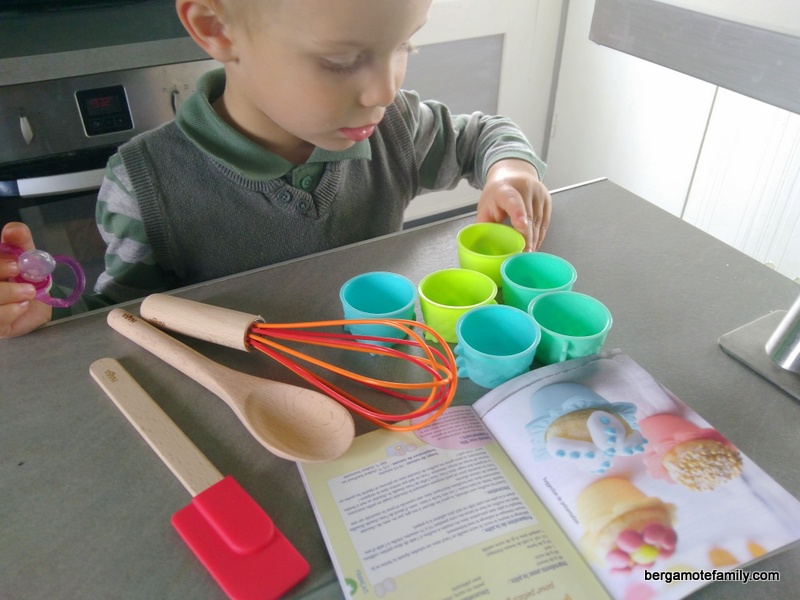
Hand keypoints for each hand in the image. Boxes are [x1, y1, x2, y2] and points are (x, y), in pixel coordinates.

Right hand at [0, 222, 51, 337]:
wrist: (38, 307)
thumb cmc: (25, 278)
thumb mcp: (26, 257)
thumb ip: (20, 241)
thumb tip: (13, 229)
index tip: (16, 262)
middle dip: (0, 275)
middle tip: (20, 274)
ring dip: (9, 294)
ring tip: (28, 293)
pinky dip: (11, 311)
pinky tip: (22, 306)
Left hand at [476, 159, 551, 250]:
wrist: (513, 173)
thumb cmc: (497, 193)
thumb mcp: (486, 206)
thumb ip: (483, 224)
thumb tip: (480, 247)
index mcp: (505, 188)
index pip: (512, 200)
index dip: (517, 212)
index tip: (521, 224)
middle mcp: (525, 188)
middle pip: (529, 216)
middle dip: (527, 238)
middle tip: (523, 255)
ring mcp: (539, 194)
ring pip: (538, 222)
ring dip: (534, 240)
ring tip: (528, 255)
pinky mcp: (547, 201)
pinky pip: (544, 223)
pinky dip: (539, 236)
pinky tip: (534, 246)